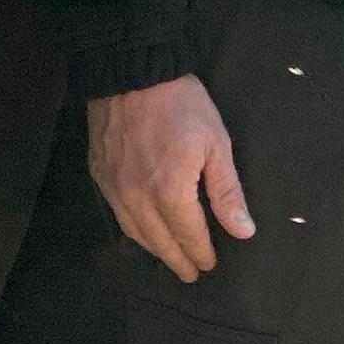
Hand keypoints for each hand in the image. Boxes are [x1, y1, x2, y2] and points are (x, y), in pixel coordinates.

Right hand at [88, 76, 252, 282]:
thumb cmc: (181, 104)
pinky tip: (142, 231)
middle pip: (160, 242)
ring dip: (155, 250)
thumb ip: (227, 192)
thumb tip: (243, 231)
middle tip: (191, 274)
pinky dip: (133, 230)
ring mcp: (114, 189)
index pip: (189, 236)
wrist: (131, 70)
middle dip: (178, 260)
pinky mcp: (99, 176)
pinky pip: (117, 215)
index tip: (209, 265)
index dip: (201, 253)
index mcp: (170, 193)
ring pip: (135, 233)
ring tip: (170, 258)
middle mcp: (137, 199)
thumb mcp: (215, 142)